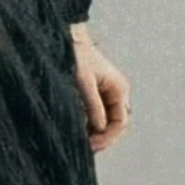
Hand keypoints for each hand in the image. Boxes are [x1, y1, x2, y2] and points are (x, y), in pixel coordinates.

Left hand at [71, 29, 131, 154]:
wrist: (63, 36)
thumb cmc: (74, 54)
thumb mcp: (82, 82)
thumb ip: (92, 106)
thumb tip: (100, 129)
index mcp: (119, 89)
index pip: (120, 123)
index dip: (107, 138)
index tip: (90, 146)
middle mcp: (116, 92)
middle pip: (114, 125)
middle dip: (101, 138)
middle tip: (84, 148)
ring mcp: (105, 92)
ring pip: (104, 121)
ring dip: (94, 132)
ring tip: (78, 140)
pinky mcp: (93, 92)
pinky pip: (95, 114)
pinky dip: (88, 123)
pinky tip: (76, 128)